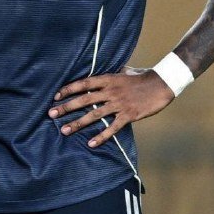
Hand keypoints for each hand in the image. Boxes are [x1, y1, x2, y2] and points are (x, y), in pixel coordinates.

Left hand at [48, 67, 173, 147]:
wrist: (162, 84)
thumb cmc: (142, 76)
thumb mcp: (124, 70)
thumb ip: (111, 71)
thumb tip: (101, 69)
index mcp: (108, 78)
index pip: (83, 83)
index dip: (68, 89)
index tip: (56, 96)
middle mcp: (110, 91)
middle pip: (84, 100)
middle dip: (66, 107)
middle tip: (51, 114)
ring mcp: (119, 104)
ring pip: (94, 115)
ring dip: (77, 123)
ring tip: (64, 130)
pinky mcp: (128, 115)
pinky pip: (112, 127)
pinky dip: (101, 136)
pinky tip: (90, 143)